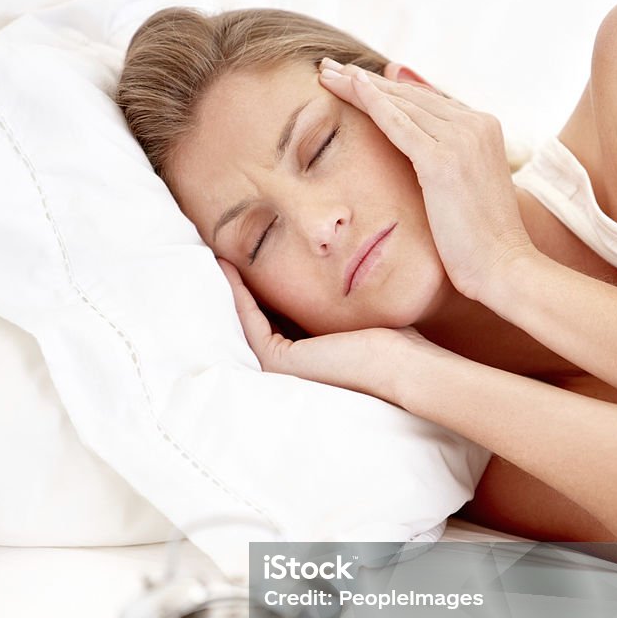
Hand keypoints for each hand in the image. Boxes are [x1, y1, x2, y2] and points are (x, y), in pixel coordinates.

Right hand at [218, 259, 413, 401]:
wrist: (400, 363)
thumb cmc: (392, 337)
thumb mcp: (356, 308)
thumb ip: (337, 294)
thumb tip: (338, 260)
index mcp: (307, 357)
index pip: (279, 317)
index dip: (264, 285)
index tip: (250, 254)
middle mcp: (289, 366)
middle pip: (260, 317)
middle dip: (243, 283)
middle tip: (222, 249)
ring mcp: (279, 368)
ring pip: (248, 319)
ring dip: (232, 286)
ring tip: (217, 254)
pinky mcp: (275, 360)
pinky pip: (248, 318)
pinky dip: (236, 291)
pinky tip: (226, 265)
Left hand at [318, 59, 534, 304]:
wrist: (503, 267)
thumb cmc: (481, 242)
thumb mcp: (465, 192)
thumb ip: (445, 164)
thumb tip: (416, 148)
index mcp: (485, 127)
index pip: (428, 99)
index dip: (390, 88)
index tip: (357, 78)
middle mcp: (476, 124)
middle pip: (411, 95)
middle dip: (367, 80)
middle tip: (331, 67)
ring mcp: (461, 138)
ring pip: (400, 103)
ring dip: (359, 85)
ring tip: (327, 73)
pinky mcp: (442, 160)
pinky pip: (398, 124)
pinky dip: (371, 103)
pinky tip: (348, 87)